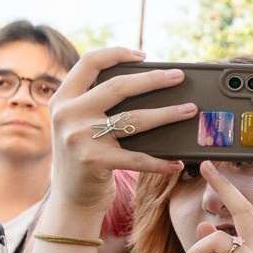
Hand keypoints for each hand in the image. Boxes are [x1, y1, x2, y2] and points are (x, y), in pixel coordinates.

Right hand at [45, 47, 192, 219]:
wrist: (70, 199)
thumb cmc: (86, 156)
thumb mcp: (79, 124)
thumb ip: (96, 103)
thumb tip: (147, 84)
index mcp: (63, 98)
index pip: (89, 62)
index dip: (117, 53)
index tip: (143, 55)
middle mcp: (67, 114)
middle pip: (117, 87)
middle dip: (153, 80)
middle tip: (178, 76)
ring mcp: (79, 137)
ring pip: (133, 119)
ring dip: (167, 113)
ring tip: (189, 110)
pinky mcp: (93, 161)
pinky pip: (136, 158)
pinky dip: (160, 161)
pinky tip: (177, 162)